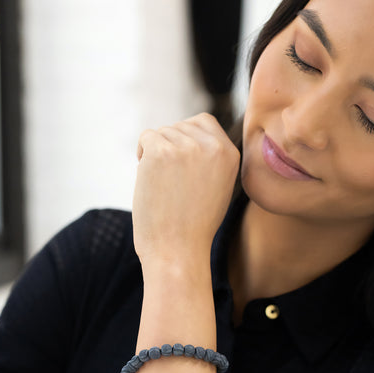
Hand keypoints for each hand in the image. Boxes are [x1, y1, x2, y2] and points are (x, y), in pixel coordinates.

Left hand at [132, 113, 239, 266]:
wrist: (178, 250)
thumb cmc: (194, 225)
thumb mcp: (218, 186)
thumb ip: (211, 158)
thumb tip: (189, 134)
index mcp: (231, 153)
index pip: (203, 121)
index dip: (187, 138)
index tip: (182, 164)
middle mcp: (213, 145)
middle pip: (180, 126)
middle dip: (170, 148)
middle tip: (172, 183)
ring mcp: (187, 146)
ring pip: (162, 133)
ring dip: (156, 155)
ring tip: (165, 187)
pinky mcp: (162, 151)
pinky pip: (146, 137)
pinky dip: (142, 155)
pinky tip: (150, 180)